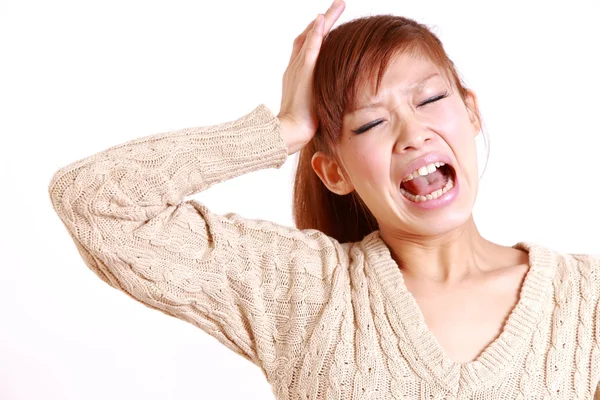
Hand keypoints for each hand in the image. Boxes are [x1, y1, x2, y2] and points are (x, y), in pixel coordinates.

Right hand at [278, 0, 345, 154]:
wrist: (290, 132)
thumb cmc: (302, 125)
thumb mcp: (314, 105)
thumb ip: (321, 95)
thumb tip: (333, 98)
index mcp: (297, 73)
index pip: (309, 47)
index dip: (318, 33)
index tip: (329, 22)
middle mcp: (296, 66)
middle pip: (310, 36)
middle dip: (324, 20)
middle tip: (338, 5)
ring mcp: (298, 69)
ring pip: (312, 37)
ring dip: (325, 20)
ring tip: (338, 5)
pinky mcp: (303, 74)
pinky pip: (310, 50)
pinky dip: (316, 34)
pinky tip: (323, 20)